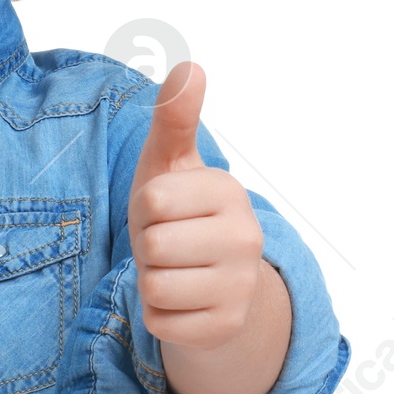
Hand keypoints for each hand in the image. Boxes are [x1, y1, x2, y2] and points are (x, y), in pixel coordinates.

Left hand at [129, 61, 264, 351]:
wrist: (214, 281)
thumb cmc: (181, 214)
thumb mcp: (170, 165)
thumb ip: (175, 119)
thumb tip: (189, 66)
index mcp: (229, 192)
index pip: (152, 201)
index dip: (146, 209)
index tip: (166, 212)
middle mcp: (246, 238)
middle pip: (153, 247)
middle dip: (148, 248)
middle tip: (168, 245)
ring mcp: (240, 286)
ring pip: (154, 287)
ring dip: (152, 283)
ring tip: (174, 272)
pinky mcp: (224, 327)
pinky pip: (160, 323)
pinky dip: (159, 316)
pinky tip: (181, 302)